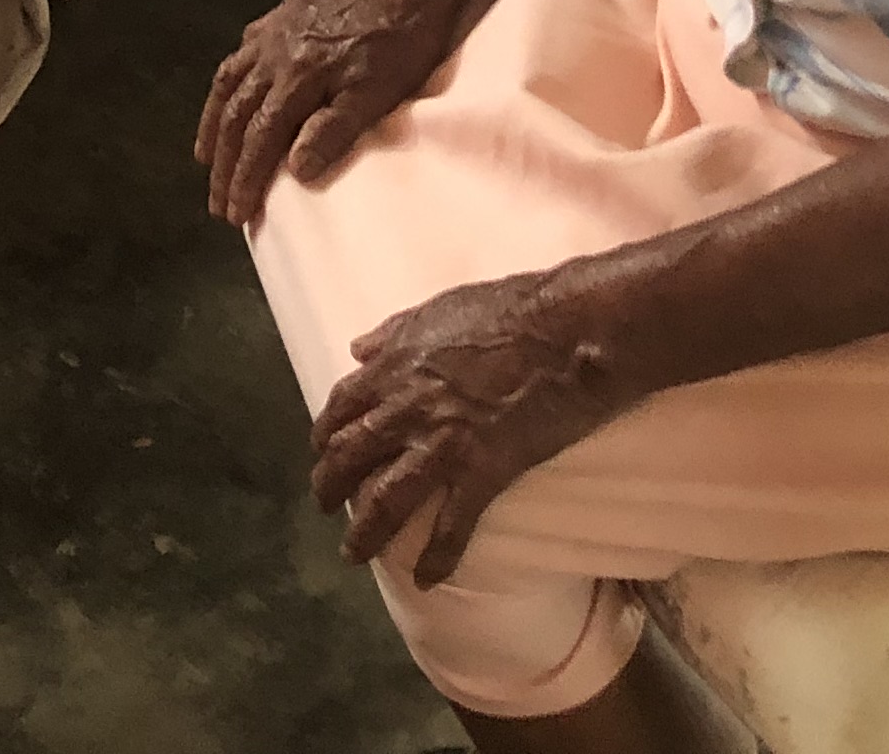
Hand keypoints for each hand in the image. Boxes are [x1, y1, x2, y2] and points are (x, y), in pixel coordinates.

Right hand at [195, 0, 473, 225]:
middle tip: (217, 202)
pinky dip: (227, 82)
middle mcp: (274, 51)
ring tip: (206, 157)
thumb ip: (335, 129)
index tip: (235, 213)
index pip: (259, 139)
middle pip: (235, 115)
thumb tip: (294, 170)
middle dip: (223, 163)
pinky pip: (242, 52)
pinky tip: (229, 93)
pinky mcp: (284, 13)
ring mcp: (275, 29)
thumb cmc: (404, 40)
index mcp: (297, 76)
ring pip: (229, 82)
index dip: (244, 179)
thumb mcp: (379, 92)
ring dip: (214, 124)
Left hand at [311, 270, 639, 582]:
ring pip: (384, 499)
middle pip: (349, 458)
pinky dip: (436, 557)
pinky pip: (451, 526)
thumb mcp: (436, 308)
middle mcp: (405, 408)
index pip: (341, 408)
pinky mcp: (482, 471)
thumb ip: (392, 333)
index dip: (325, 435)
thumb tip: (357, 349)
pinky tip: (426, 580)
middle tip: (327, 506)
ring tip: (353, 554)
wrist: (566, 329)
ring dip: (364, 533)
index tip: (323, 452)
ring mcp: (441, 443)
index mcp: (393, 367)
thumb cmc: (508, 309)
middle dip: (330, 487)